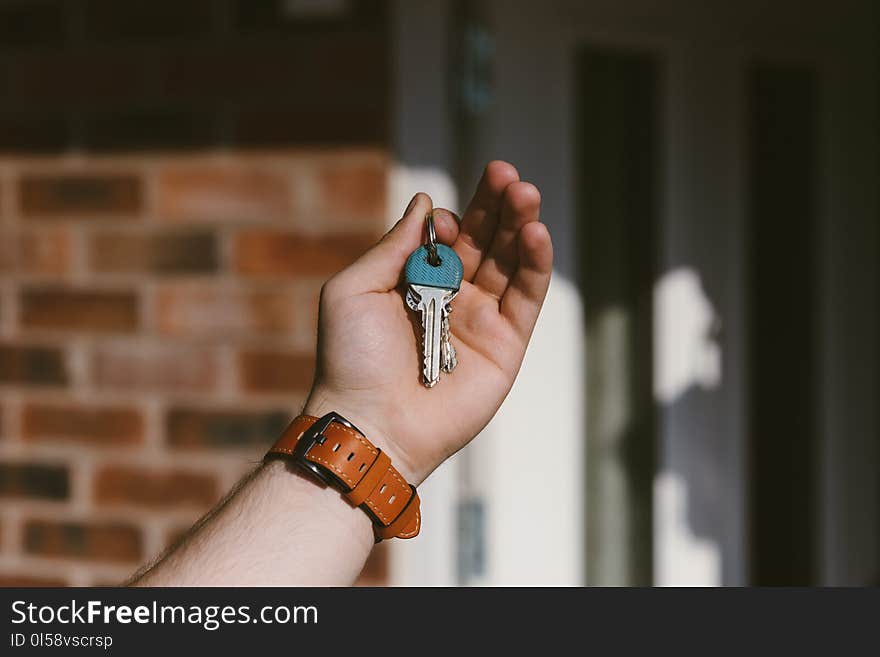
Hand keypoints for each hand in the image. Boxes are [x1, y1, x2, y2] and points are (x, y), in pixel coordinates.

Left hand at [304, 161, 552, 483]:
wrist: (371, 423)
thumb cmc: (352, 359)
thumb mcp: (355, 290)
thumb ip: (394, 246)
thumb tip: (425, 202)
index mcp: (416, 283)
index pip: (449, 237)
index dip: (455, 218)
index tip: (446, 221)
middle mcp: (453, 297)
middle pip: (486, 241)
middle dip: (497, 206)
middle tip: (508, 175)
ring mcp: (482, 320)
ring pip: (511, 263)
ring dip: (521, 225)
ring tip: (525, 194)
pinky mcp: (506, 345)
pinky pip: (527, 299)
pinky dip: (535, 265)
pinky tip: (535, 234)